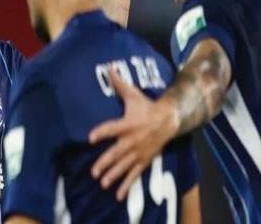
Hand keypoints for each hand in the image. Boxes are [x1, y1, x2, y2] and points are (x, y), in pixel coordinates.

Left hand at [89, 68, 177, 200]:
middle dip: (105, 162)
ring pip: (124, 166)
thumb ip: (119, 83)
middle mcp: (133, 139)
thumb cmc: (147, 106)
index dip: (101, 132)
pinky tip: (117, 195)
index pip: (112, 128)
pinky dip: (126, 184)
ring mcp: (139, 152)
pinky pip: (135, 174)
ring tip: (102, 183)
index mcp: (128, 123)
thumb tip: (110, 66)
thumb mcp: (133, 94)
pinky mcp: (145, 160)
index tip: (90, 138)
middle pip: (117, 152)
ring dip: (113, 175)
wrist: (169, 119)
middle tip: (94, 171)